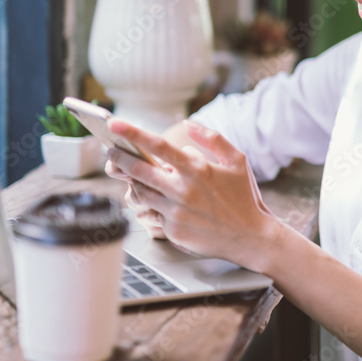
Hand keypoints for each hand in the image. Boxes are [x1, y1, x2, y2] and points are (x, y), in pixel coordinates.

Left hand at [104, 118, 280, 269]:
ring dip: (133, 181)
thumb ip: (213, 138)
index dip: (132, 133)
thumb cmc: (244, 197)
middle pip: (138, 170)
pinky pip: (151, 214)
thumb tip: (188, 124)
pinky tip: (156, 199)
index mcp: (197, 169)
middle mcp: (183, 190)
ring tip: (135, 174)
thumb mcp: (237, 161)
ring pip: (140, 192)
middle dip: (119, 157)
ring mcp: (175, 212)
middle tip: (112, 149)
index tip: (114, 123)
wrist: (250, 237)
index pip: (158, 146)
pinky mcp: (172, 230)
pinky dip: (149, 204)